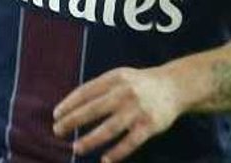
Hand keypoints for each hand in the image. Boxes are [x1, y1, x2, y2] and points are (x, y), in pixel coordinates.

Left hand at [52, 66, 182, 161]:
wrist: (174, 86)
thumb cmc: (139, 83)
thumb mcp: (119, 76)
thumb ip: (99, 87)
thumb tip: (71, 105)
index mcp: (114, 79)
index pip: (85, 92)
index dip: (69, 104)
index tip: (56, 115)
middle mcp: (124, 93)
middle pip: (93, 110)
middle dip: (72, 121)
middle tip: (57, 131)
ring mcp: (137, 110)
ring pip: (109, 129)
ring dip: (90, 140)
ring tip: (76, 148)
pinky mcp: (150, 126)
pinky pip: (131, 142)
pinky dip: (117, 152)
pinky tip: (105, 160)